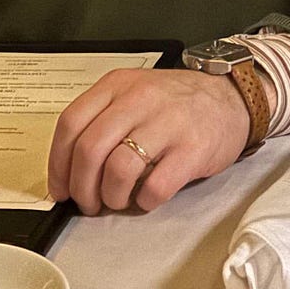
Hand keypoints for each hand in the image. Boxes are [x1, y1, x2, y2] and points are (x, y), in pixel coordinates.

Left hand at [47, 67, 263, 215]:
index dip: (58, 164)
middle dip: (82, 188)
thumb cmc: (177, 102)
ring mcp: (168, 123)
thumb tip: (70, 169)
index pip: (71, 124)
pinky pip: (156, 187)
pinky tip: (147, 198)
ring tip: (119, 200)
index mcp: (118, 85)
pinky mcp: (193, 149)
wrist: (231, 98)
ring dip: (112, 197)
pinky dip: (144, 202)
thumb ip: (103, 120)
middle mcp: (139, 99)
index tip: (60, 188)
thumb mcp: (134, 93)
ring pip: (118, 170)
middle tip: (88, 203)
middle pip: (90, 151)